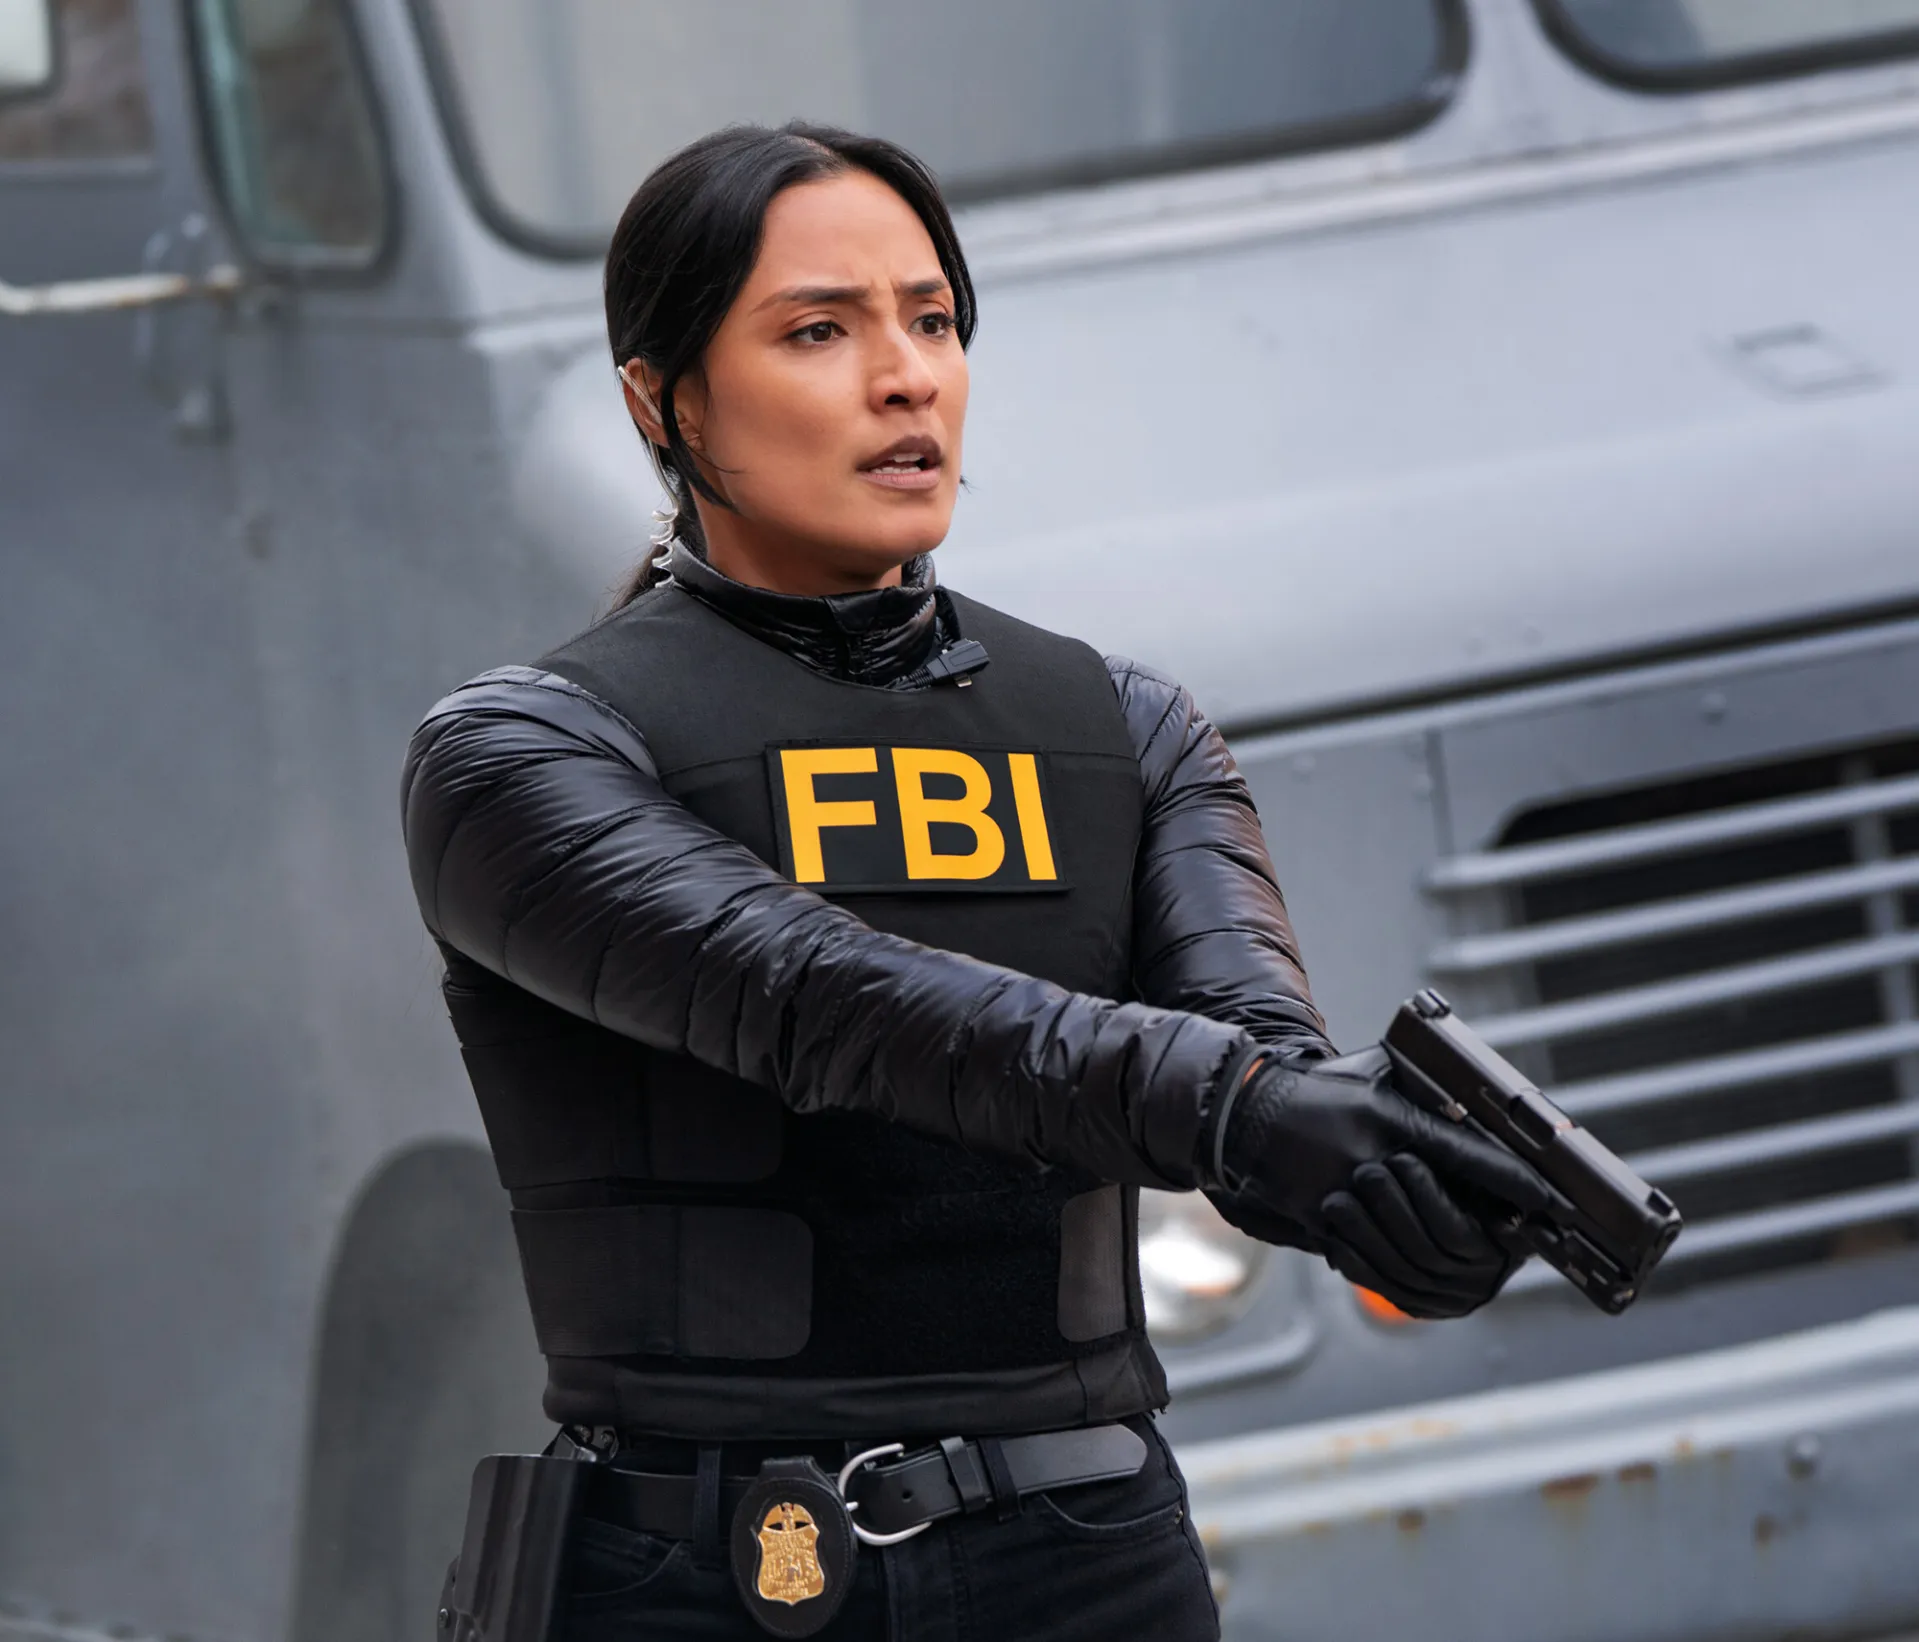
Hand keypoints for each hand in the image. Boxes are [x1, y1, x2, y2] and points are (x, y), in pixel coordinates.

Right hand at [1207, 1045, 1556, 1317]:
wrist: (1245, 1113)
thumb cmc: (1318, 1090)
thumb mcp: (1371, 1075)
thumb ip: (1419, 1089)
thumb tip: (1475, 1102)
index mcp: (1386, 1117)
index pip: (1463, 1152)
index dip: (1509, 1178)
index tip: (1545, 1196)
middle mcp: (1368, 1157)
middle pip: (1443, 1205)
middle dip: (1483, 1222)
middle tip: (1519, 1232)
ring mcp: (1343, 1193)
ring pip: (1410, 1238)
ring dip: (1447, 1250)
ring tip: (1478, 1256)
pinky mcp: (1321, 1220)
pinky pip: (1371, 1254)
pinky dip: (1401, 1265)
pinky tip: (1427, 1270)